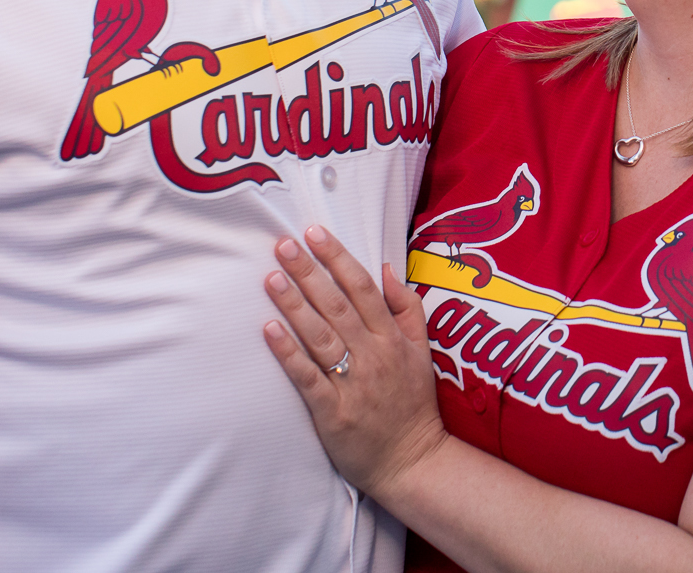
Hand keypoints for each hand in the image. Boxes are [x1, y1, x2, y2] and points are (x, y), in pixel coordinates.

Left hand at [263, 226, 448, 498]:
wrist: (412, 460)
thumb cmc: (413, 404)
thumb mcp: (423, 351)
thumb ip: (407, 308)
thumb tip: (387, 268)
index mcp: (393, 338)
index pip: (363, 288)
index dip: (338, 258)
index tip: (316, 232)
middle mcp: (374, 355)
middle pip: (337, 306)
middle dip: (309, 272)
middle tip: (284, 245)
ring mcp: (353, 384)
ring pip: (321, 336)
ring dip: (295, 305)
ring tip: (271, 278)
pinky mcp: (332, 412)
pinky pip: (307, 378)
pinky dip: (288, 354)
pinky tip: (269, 331)